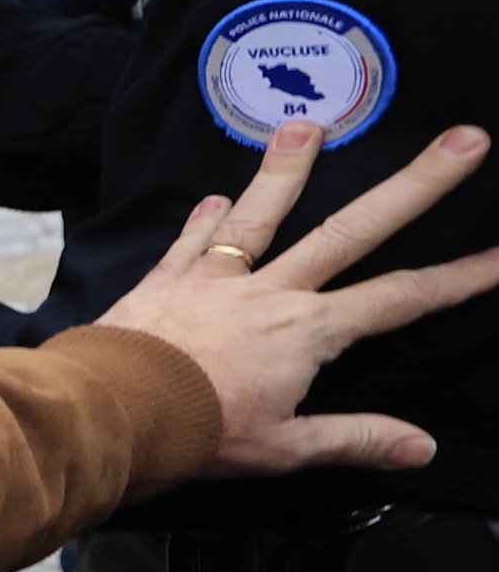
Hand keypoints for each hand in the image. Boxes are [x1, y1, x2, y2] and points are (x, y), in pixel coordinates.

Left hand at [97, 122, 498, 472]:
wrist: (108, 412)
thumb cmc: (196, 433)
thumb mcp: (284, 448)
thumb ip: (355, 439)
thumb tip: (422, 448)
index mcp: (308, 331)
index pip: (402, 299)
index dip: (460, 278)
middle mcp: (271, 291)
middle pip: (354, 229)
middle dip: (415, 185)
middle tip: (463, 139)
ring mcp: (215, 278)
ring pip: (261, 213)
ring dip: (286, 167)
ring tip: (308, 123)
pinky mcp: (164, 279)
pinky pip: (191, 241)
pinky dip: (203, 219)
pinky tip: (212, 197)